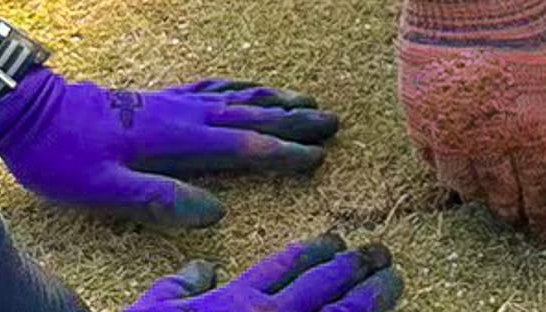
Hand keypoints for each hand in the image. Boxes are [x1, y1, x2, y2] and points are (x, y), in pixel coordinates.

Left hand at [0, 70, 337, 226]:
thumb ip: (159, 198)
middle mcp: (181, 114)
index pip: (242, 146)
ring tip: (306, 103)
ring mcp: (171, 102)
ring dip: (273, 101)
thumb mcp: (103, 188)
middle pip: (250, 116)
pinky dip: (238, 88)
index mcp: (175, 138)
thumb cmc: (62, 155)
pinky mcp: (156, 97)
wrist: (29, 110)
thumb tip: (214, 213)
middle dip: (293, 122)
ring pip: (235, 98)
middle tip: (333, 123)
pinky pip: (210, 88)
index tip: (318, 157)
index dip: (282, 153)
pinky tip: (246, 89)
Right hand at [127, 235, 401, 309]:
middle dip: (358, 265)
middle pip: (328, 283)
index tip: (336, 241)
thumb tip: (204, 268)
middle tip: (379, 254)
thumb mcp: (154, 310)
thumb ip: (180, 285)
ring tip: (392, 280)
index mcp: (237, 303)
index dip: (318, 249)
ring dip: (374, 295)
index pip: (289, 264)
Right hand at [397, 0, 545, 239]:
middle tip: (522, 217)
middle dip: (514, 211)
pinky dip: (445, 169)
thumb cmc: (526, 17)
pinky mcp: (416, 113)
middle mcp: (483, 142)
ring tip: (491, 194)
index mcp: (527, 129)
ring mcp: (445, 130)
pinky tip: (457, 164)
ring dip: (479, 195)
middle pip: (499, 195)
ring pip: (461, 185)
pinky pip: (429, 159)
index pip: (539, 190)